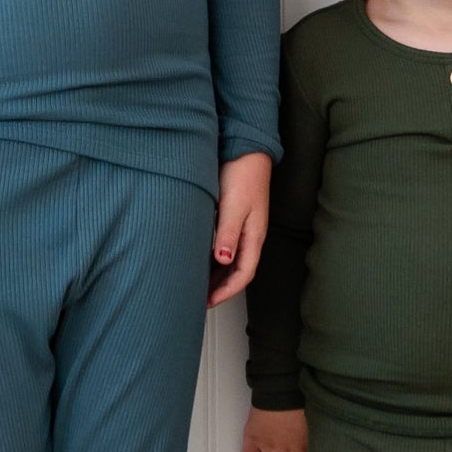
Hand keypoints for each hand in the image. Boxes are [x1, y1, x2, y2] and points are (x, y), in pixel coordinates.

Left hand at [208, 152, 271, 302]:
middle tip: (200, 299)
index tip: (208, 302)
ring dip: (216, 274)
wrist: (246, 149)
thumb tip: (223, 261)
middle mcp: (250, 235)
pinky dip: (213, 257)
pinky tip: (201, 258)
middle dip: (221, 288)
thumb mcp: (234, 206)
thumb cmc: (242, 175)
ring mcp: (243, 227)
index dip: (226, 291)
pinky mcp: (234, 217)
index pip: (242, 274)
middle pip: (237, 271)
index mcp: (254, 236)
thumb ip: (228, 234)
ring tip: (198, 284)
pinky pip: (225, 245)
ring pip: (230, 259)